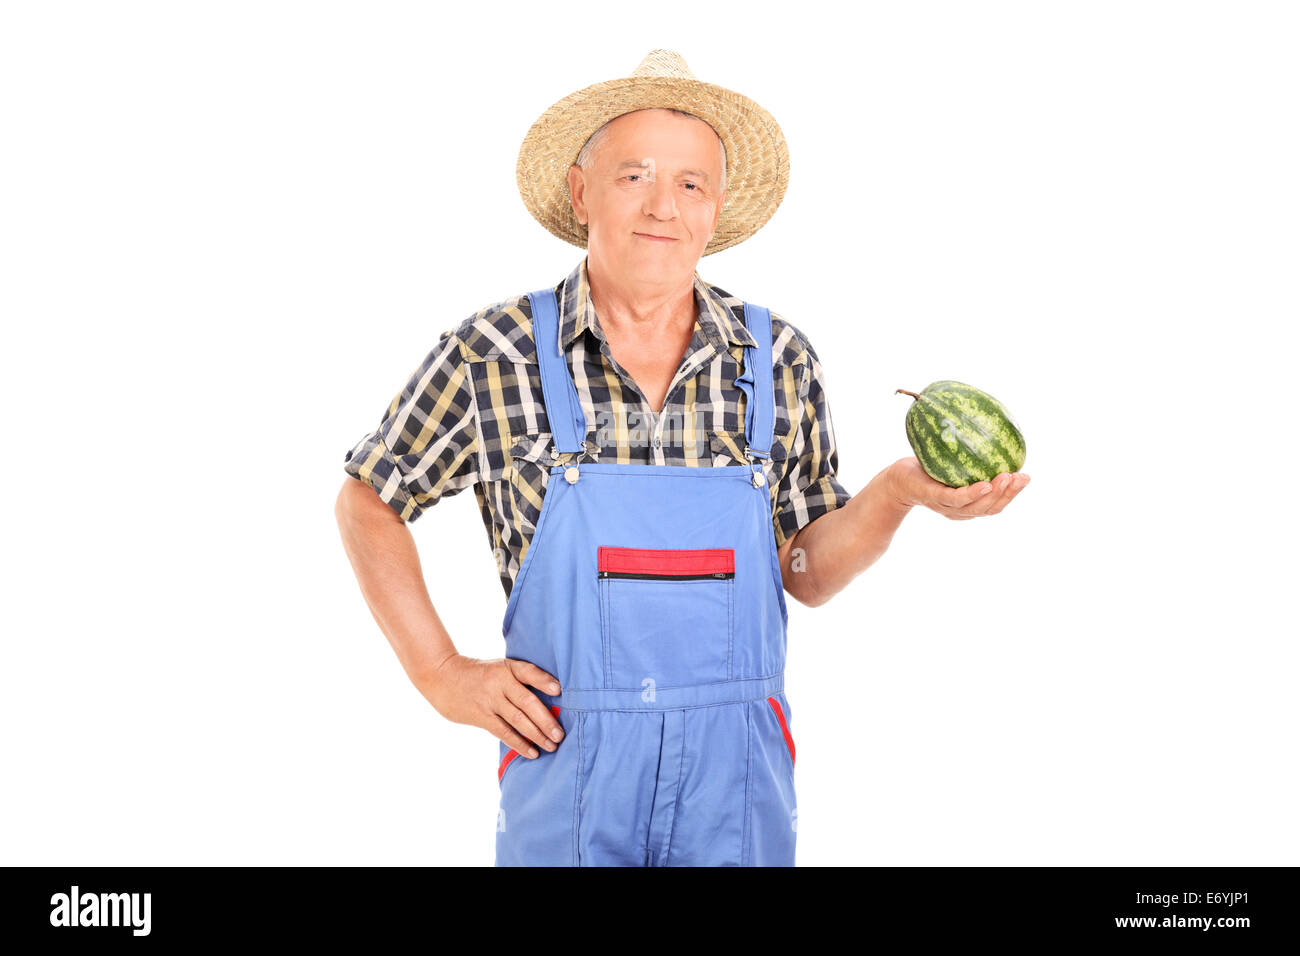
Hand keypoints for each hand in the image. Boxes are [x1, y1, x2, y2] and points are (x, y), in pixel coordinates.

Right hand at [417, 654, 564, 757]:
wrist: (443, 677)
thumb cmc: (480, 673)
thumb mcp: (499, 667)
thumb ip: (519, 679)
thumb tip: (551, 698)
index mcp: (507, 667)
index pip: (528, 672)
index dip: (543, 680)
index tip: (558, 690)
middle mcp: (499, 683)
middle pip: (527, 702)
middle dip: (545, 720)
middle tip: (560, 734)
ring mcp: (490, 700)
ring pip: (517, 720)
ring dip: (536, 735)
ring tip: (551, 746)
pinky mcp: (481, 716)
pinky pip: (503, 732)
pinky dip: (519, 744)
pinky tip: (532, 752)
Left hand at [886, 456, 1029, 519]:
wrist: (896, 479)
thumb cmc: (928, 470)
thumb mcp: (954, 463)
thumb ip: (973, 457)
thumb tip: (996, 432)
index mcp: (969, 505)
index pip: (996, 504)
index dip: (1013, 493)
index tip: (1026, 476)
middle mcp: (959, 511)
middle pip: (990, 508)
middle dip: (1010, 494)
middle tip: (1022, 477)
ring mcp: (946, 507)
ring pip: (976, 507)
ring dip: (996, 493)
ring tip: (1008, 478)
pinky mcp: (933, 498)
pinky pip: (956, 498)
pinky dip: (973, 493)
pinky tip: (985, 484)